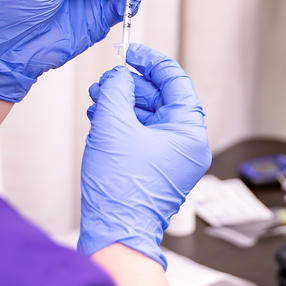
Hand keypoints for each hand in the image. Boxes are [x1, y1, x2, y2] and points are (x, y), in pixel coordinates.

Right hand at [78, 44, 209, 268]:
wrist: (115, 233)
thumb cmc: (121, 190)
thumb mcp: (114, 124)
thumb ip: (117, 88)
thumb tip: (120, 74)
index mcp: (189, 132)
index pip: (175, 81)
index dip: (150, 62)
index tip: (131, 52)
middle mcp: (187, 146)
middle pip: (160, 99)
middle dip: (129, 86)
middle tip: (105, 82)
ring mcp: (172, 160)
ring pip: (148, 117)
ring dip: (121, 105)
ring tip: (97, 101)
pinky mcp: (155, 170)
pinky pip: (141, 136)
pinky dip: (121, 125)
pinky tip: (100, 119)